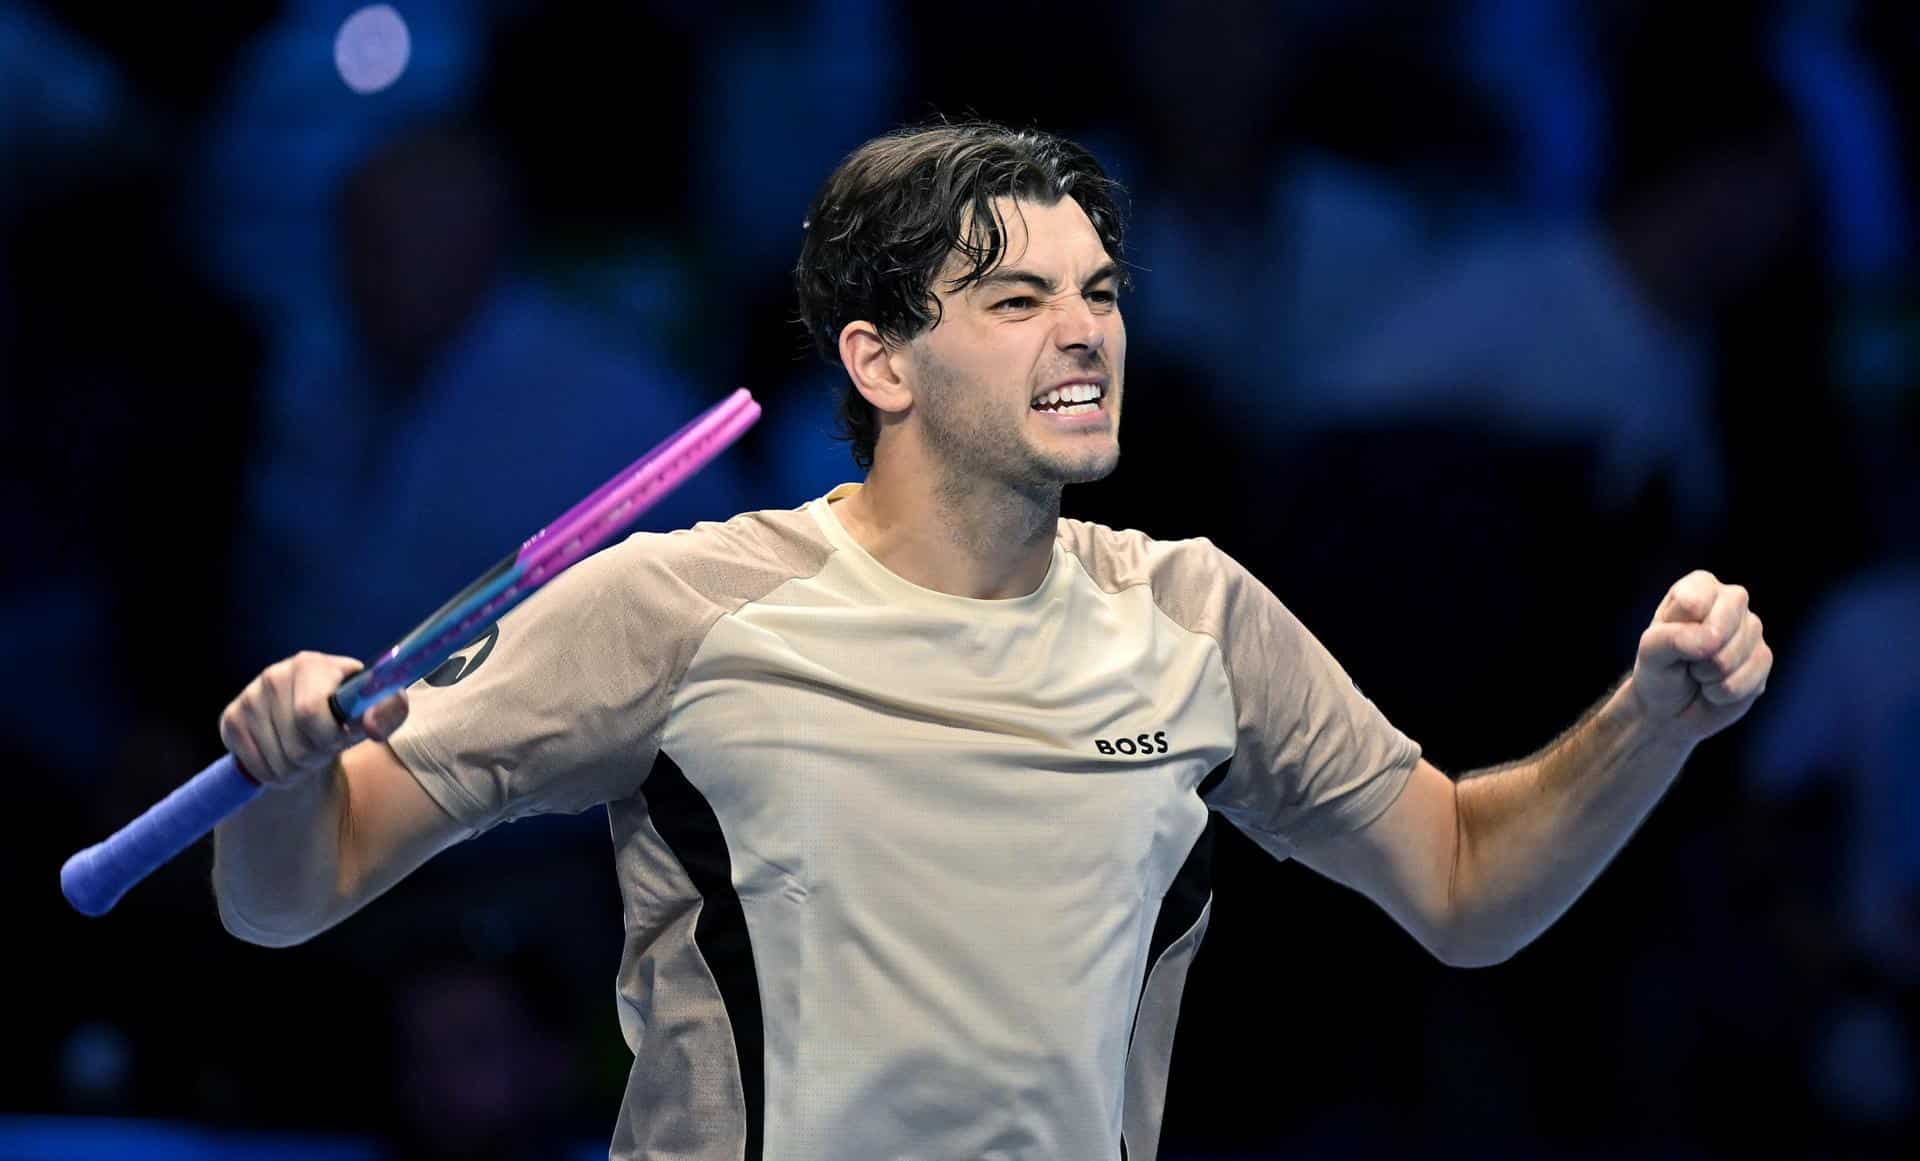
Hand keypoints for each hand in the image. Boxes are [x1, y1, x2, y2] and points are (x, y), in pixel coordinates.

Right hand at [218, 652, 409, 787]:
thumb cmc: (350, 711)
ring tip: (309, 750)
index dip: (330, 738)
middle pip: (295, 746)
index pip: (308, 713)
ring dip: (299, 769)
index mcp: (310, 665)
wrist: (315, 717)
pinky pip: (256, 768)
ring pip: (276, 762)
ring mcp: (248, 698)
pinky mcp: (230, 720)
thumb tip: (370, 726)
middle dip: (317, 757)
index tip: (343, 738)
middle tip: (326, 747)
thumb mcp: (379, 708)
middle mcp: (273, 676)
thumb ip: (389, 711)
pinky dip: (277, 774)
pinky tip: (286, 754)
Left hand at [1629, 570, 1771, 744]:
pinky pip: (1746, 680)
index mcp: (1700, 586)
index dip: (1676, 631)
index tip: (1667, 639)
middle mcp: (1732, 600)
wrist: (1672, 707)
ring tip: (1699, 673)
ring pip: (1730, 659)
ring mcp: (1753, 629)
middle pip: (1718, 630)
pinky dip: (1722, 693)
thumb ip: (1672, 638)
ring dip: (1707, 677)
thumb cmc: (1659, 670)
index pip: (1691, 604)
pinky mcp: (1764, 658)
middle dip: (1696, 656)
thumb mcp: (1651, 651)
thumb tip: (1711, 639)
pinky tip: (1716, 686)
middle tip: (1686, 661)